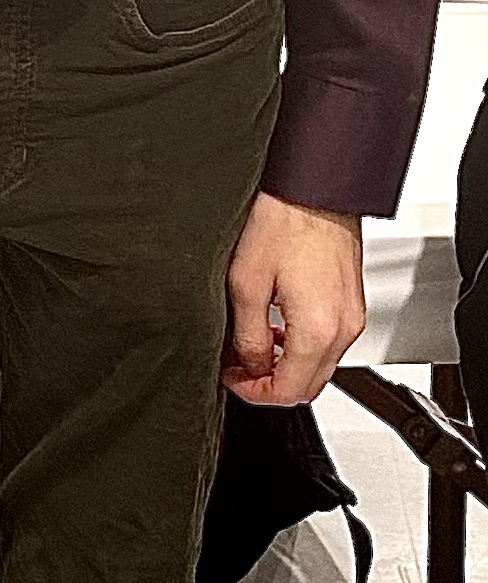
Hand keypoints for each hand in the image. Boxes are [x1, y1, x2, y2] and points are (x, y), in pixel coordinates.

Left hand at [224, 191, 364, 404]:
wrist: (314, 189)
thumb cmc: (283, 222)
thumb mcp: (245, 283)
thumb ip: (248, 335)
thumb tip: (248, 364)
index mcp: (318, 330)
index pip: (290, 391)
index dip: (254, 393)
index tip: (231, 379)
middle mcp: (343, 328)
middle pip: (309, 384)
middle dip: (270, 383)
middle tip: (236, 367)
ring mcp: (352, 315)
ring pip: (320, 364)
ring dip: (285, 364)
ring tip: (250, 345)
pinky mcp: (351, 301)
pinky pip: (328, 340)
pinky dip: (301, 345)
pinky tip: (275, 325)